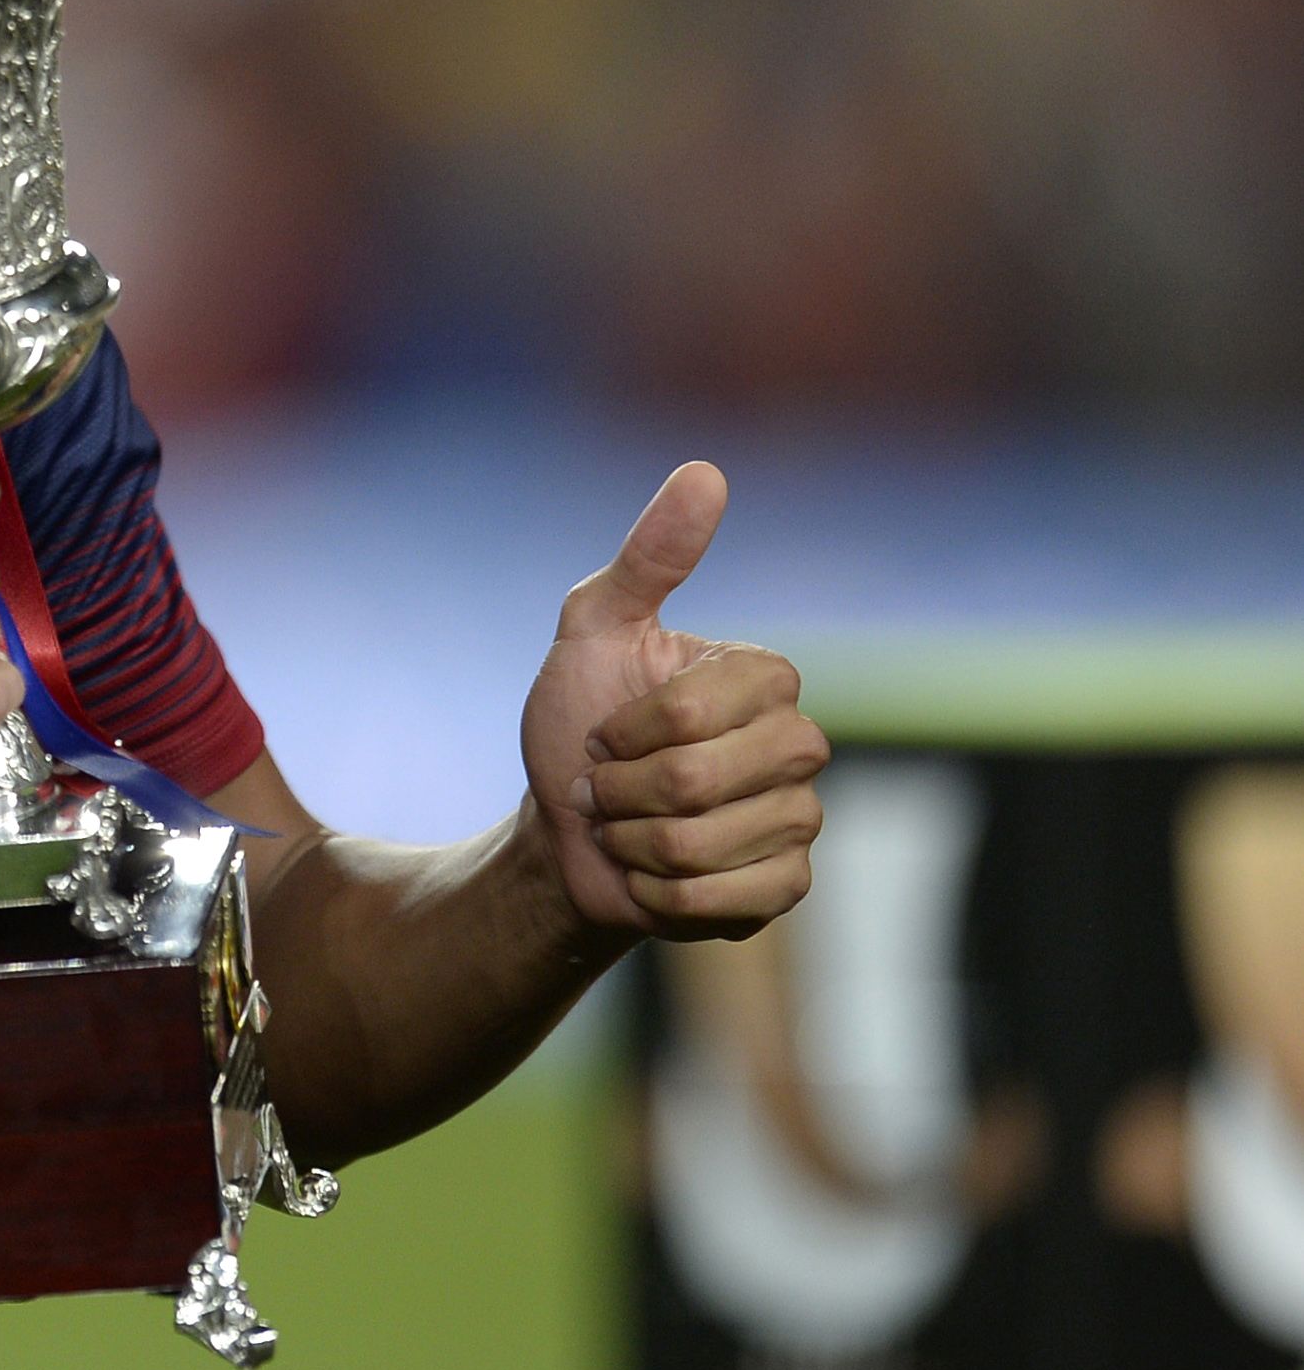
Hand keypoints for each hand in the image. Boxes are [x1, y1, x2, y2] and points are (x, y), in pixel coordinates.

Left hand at [516, 463, 827, 941]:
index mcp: (763, 676)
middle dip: (621, 790)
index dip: (625, 730)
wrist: (567, 831)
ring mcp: (801, 818)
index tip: (601, 731)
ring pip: (702, 843)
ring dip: (632, 842)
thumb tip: (706, 470)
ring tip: (626, 827)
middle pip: (696, 781)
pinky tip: (652, 875)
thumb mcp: (593, 628)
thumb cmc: (578, 721)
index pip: (693, 712)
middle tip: (606, 785)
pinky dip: (660, 893)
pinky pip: (723, 899)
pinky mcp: (787, 885)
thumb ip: (648, 556)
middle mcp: (799, 743)